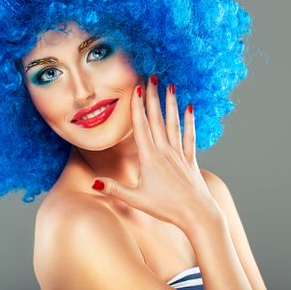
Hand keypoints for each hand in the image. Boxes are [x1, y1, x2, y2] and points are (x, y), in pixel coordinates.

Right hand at [91, 74, 220, 231]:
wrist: (197, 214)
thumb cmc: (166, 208)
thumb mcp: (136, 199)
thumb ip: (114, 189)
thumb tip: (93, 183)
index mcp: (149, 158)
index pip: (141, 126)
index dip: (138, 106)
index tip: (136, 88)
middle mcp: (164, 151)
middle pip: (156, 119)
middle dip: (153, 97)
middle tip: (151, 77)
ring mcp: (179, 153)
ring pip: (173, 123)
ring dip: (170, 104)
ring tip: (169, 86)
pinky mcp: (190, 159)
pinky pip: (189, 136)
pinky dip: (190, 121)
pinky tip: (190, 108)